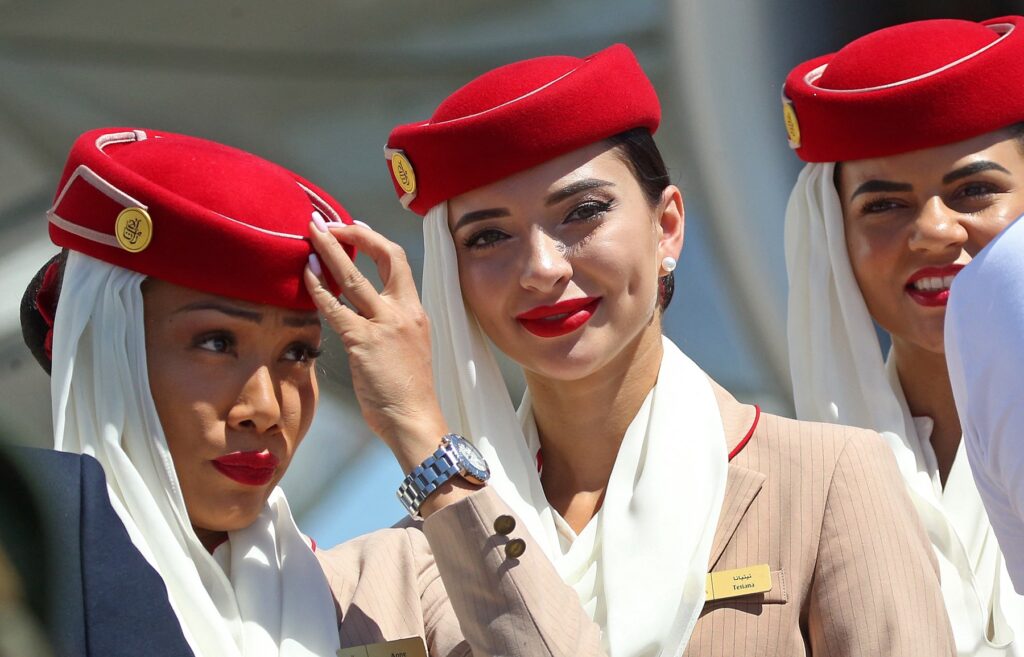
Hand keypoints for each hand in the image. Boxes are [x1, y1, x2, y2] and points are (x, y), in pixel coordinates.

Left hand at [304, 222, 446, 471]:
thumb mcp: (409, 349)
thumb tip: (366, 317)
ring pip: (355, 277)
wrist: (413, 418)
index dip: (375, 239)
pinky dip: (319, 288)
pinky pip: (336, 308)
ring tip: (310, 234)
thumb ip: (391, 328)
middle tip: (327, 223)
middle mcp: (403, 312)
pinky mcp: (363, 342)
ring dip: (330, 251)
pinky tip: (306, 274)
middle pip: (384, 256)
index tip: (354, 227)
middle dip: (354, 234)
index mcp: (415, 312)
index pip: (399, 262)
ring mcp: (384, 325)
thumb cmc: (409, 392)